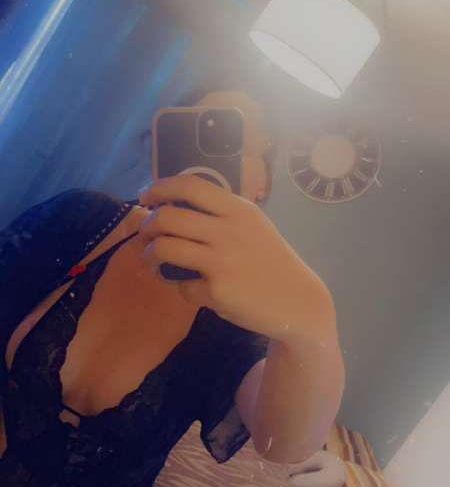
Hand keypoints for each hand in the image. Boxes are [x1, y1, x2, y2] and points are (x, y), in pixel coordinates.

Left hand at [138, 175, 335, 343]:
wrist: (297, 301)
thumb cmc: (270, 261)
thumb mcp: (252, 225)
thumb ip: (221, 214)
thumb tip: (173, 205)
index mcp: (238, 210)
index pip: (189, 185)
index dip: (160, 187)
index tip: (146, 196)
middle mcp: (229, 230)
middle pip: (168, 216)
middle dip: (148, 225)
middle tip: (146, 234)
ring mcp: (222, 261)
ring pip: (164, 248)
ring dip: (150, 254)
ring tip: (153, 260)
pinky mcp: (216, 290)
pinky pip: (180, 284)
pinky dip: (180, 286)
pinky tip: (191, 287)